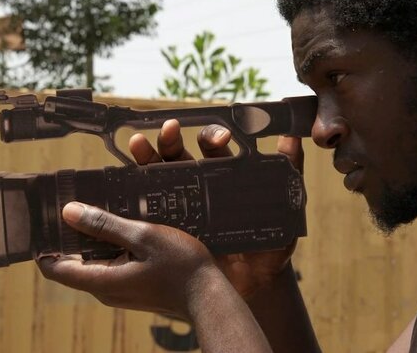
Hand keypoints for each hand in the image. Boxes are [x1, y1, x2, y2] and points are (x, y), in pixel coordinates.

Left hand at [37, 201, 220, 319]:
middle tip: (73, 202)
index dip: (44, 243)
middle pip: (71, 261)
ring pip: (91, 260)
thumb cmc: (181, 266)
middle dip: (68, 233)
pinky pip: (110, 262)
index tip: (44, 218)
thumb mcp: (143, 236)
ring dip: (92, 236)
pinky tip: (122, 224)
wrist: (209, 294)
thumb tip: (69, 212)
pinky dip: (109, 243)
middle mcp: (105, 289)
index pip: (53, 267)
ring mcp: (118, 289)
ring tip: (99, 206)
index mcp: (101, 280)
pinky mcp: (131, 285)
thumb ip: (105, 224)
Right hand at [129, 120, 304, 297]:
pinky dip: (132, 195)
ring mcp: (179, 207)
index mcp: (223, 175)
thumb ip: (290, 174)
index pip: (213, 148)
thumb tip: (293, 139)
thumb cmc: (270, 243)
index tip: (219, 138)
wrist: (255, 284)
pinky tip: (123, 186)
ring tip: (139, 145)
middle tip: (169, 131)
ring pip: (156, 175)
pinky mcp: (165, 229)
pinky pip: (145, 210)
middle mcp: (197, 185)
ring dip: (146, 157)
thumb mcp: (285, 208)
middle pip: (178, 155)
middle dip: (171, 140)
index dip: (212, 137)